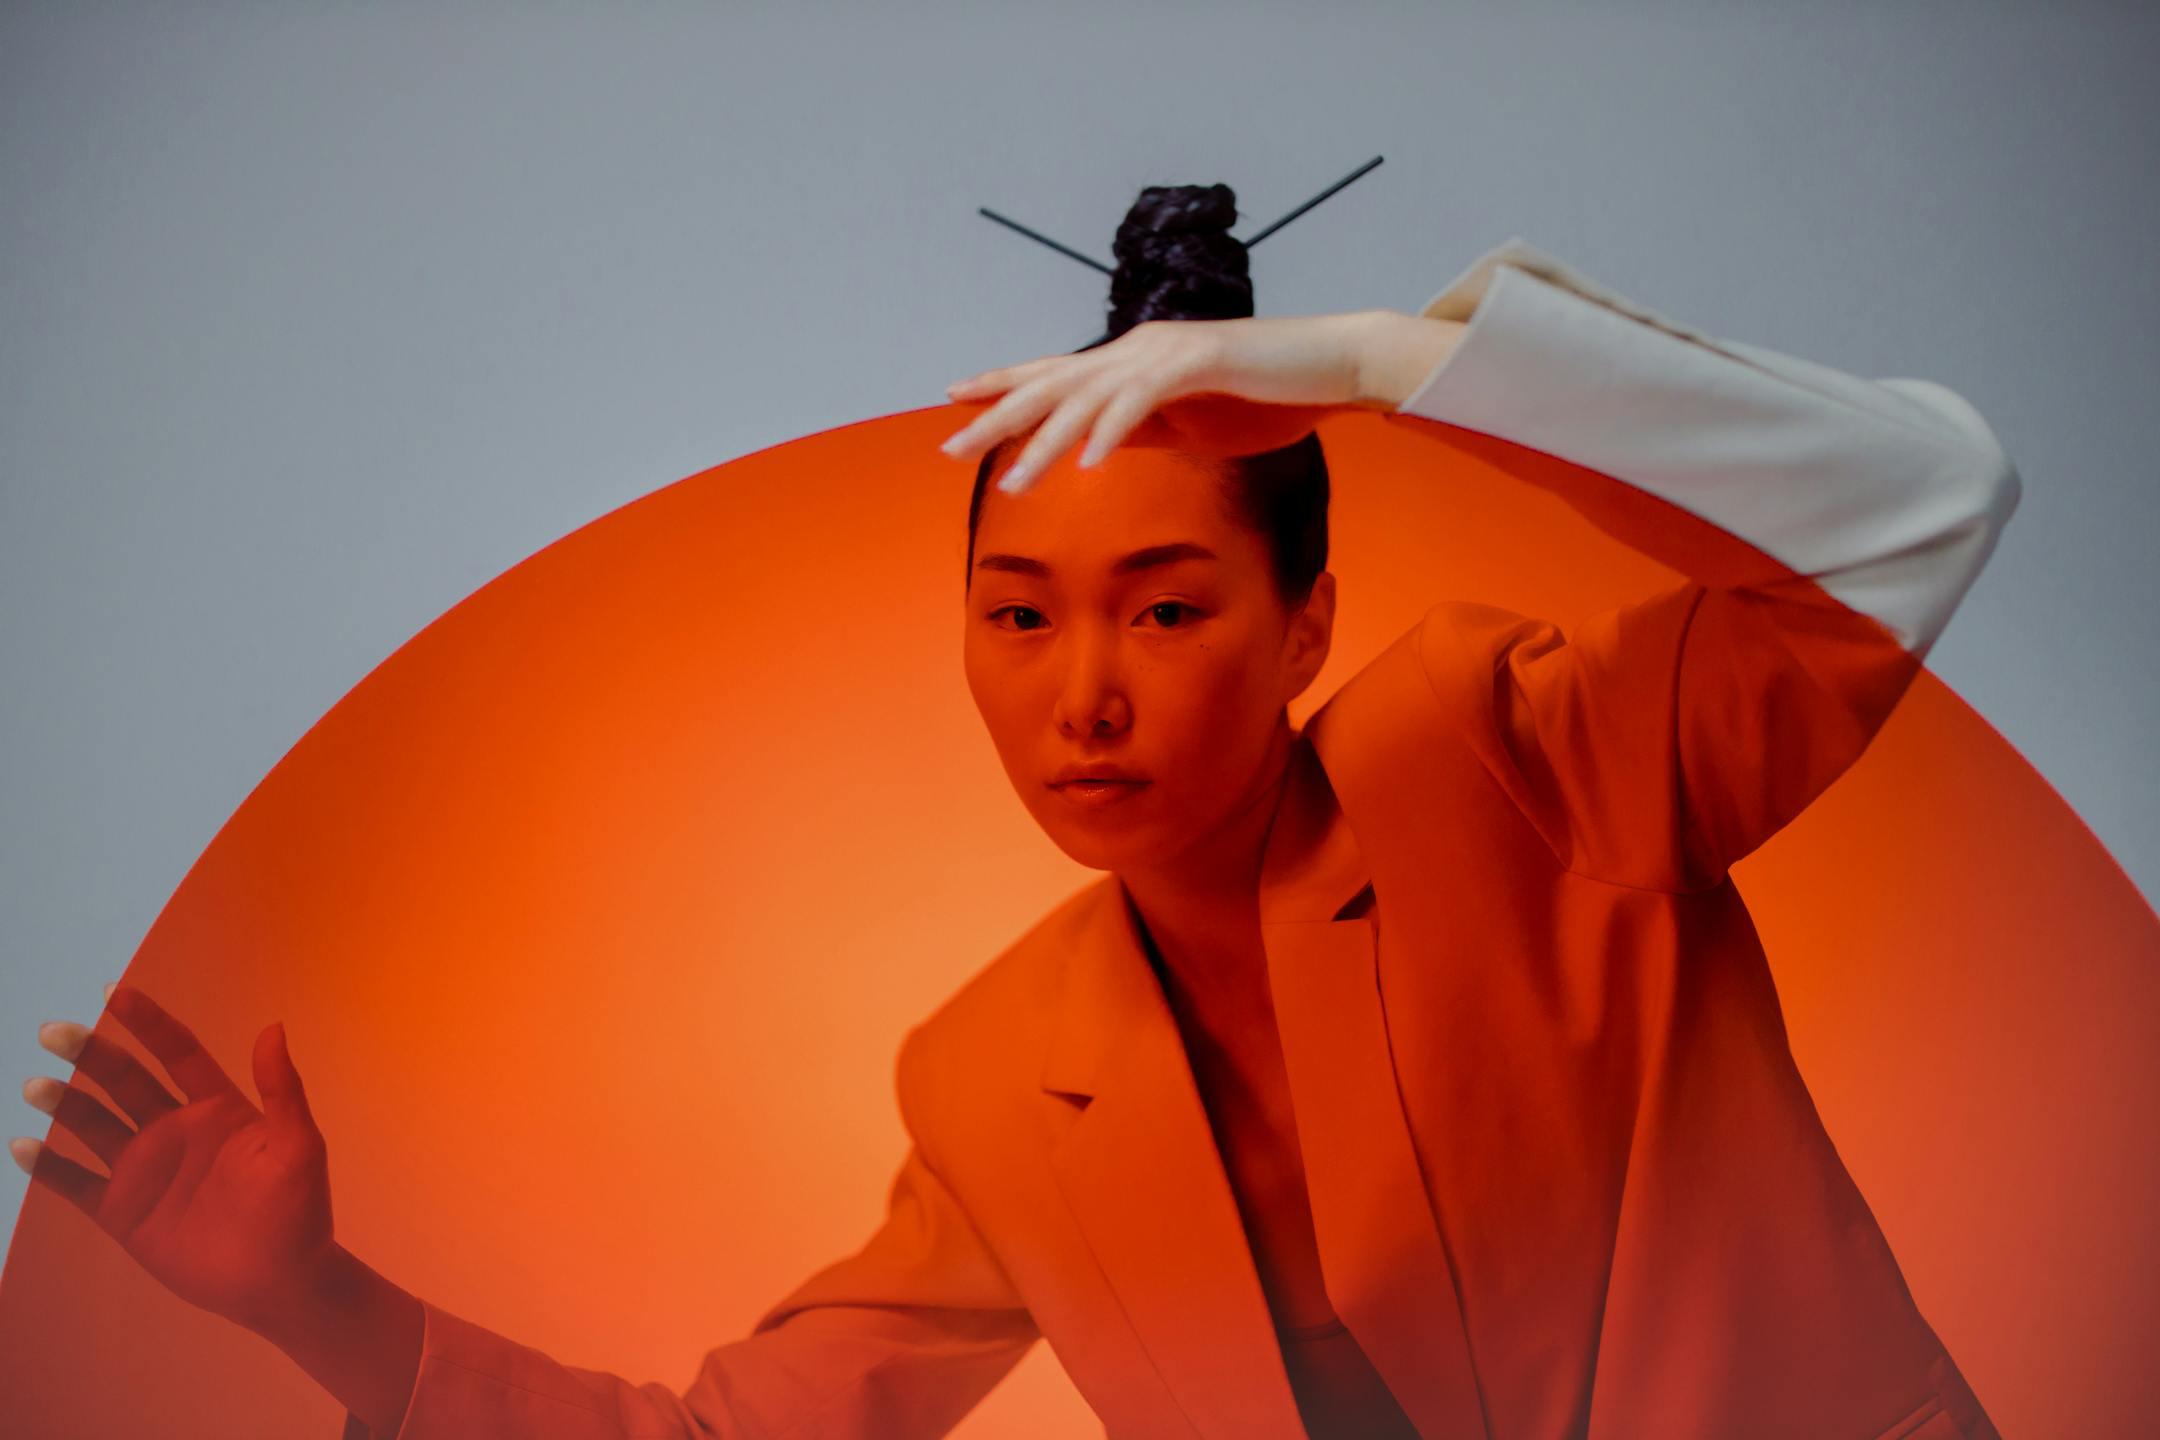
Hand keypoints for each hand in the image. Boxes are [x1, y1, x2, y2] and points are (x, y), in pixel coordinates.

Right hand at [13, 984, 335, 1337]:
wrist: (280, 1281)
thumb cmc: (299, 1212)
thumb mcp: (299, 1145)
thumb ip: (282, 1089)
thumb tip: (273, 1026)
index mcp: (218, 1109)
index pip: (176, 1053)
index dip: (148, 1022)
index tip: (114, 992)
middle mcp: (176, 1131)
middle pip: (125, 1081)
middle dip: (91, 1053)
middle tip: (54, 1030)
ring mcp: (146, 1170)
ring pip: (94, 1124)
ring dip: (64, 1103)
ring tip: (37, 1084)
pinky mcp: (124, 1212)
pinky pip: (77, 1183)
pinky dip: (49, 1166)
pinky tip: (23, 1145)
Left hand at [938, 309, 1463, 492]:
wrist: (1333, 368)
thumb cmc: (1267, 397)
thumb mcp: (1189, 422)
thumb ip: (1140, 426)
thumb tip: (1094, 445)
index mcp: (1132, 361)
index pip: (1052, 372)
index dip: (1001, 384)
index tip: (952, 398)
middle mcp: (1137, 348)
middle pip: (1051, 383)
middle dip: (996, 415)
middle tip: (949, 446)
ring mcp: (1165, 351)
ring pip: (1087, 397)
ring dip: (1046, 442)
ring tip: (1013, 482)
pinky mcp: (1199, 361)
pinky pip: (1142, 401)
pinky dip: (1111, 432)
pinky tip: (1087, 463)